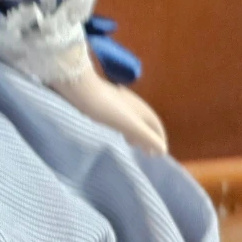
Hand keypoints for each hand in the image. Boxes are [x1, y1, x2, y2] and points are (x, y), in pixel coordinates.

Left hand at [51, 61, 168, 155]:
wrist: (79, 88)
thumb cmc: (106, 108)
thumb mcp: (129, 125)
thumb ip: (147, 137)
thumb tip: (162, 150)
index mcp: (141, 108)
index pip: (156, 124)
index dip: (160, 139)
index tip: (160, 154)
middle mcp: (133, 103)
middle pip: (145, 121)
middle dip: (148, 136)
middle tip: (146, 152)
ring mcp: (118, 100)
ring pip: (132, 118)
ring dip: (135, 132)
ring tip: (131, 144)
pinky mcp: (104, 100)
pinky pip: (120, 116)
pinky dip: (123, 127)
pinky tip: (114, 130)